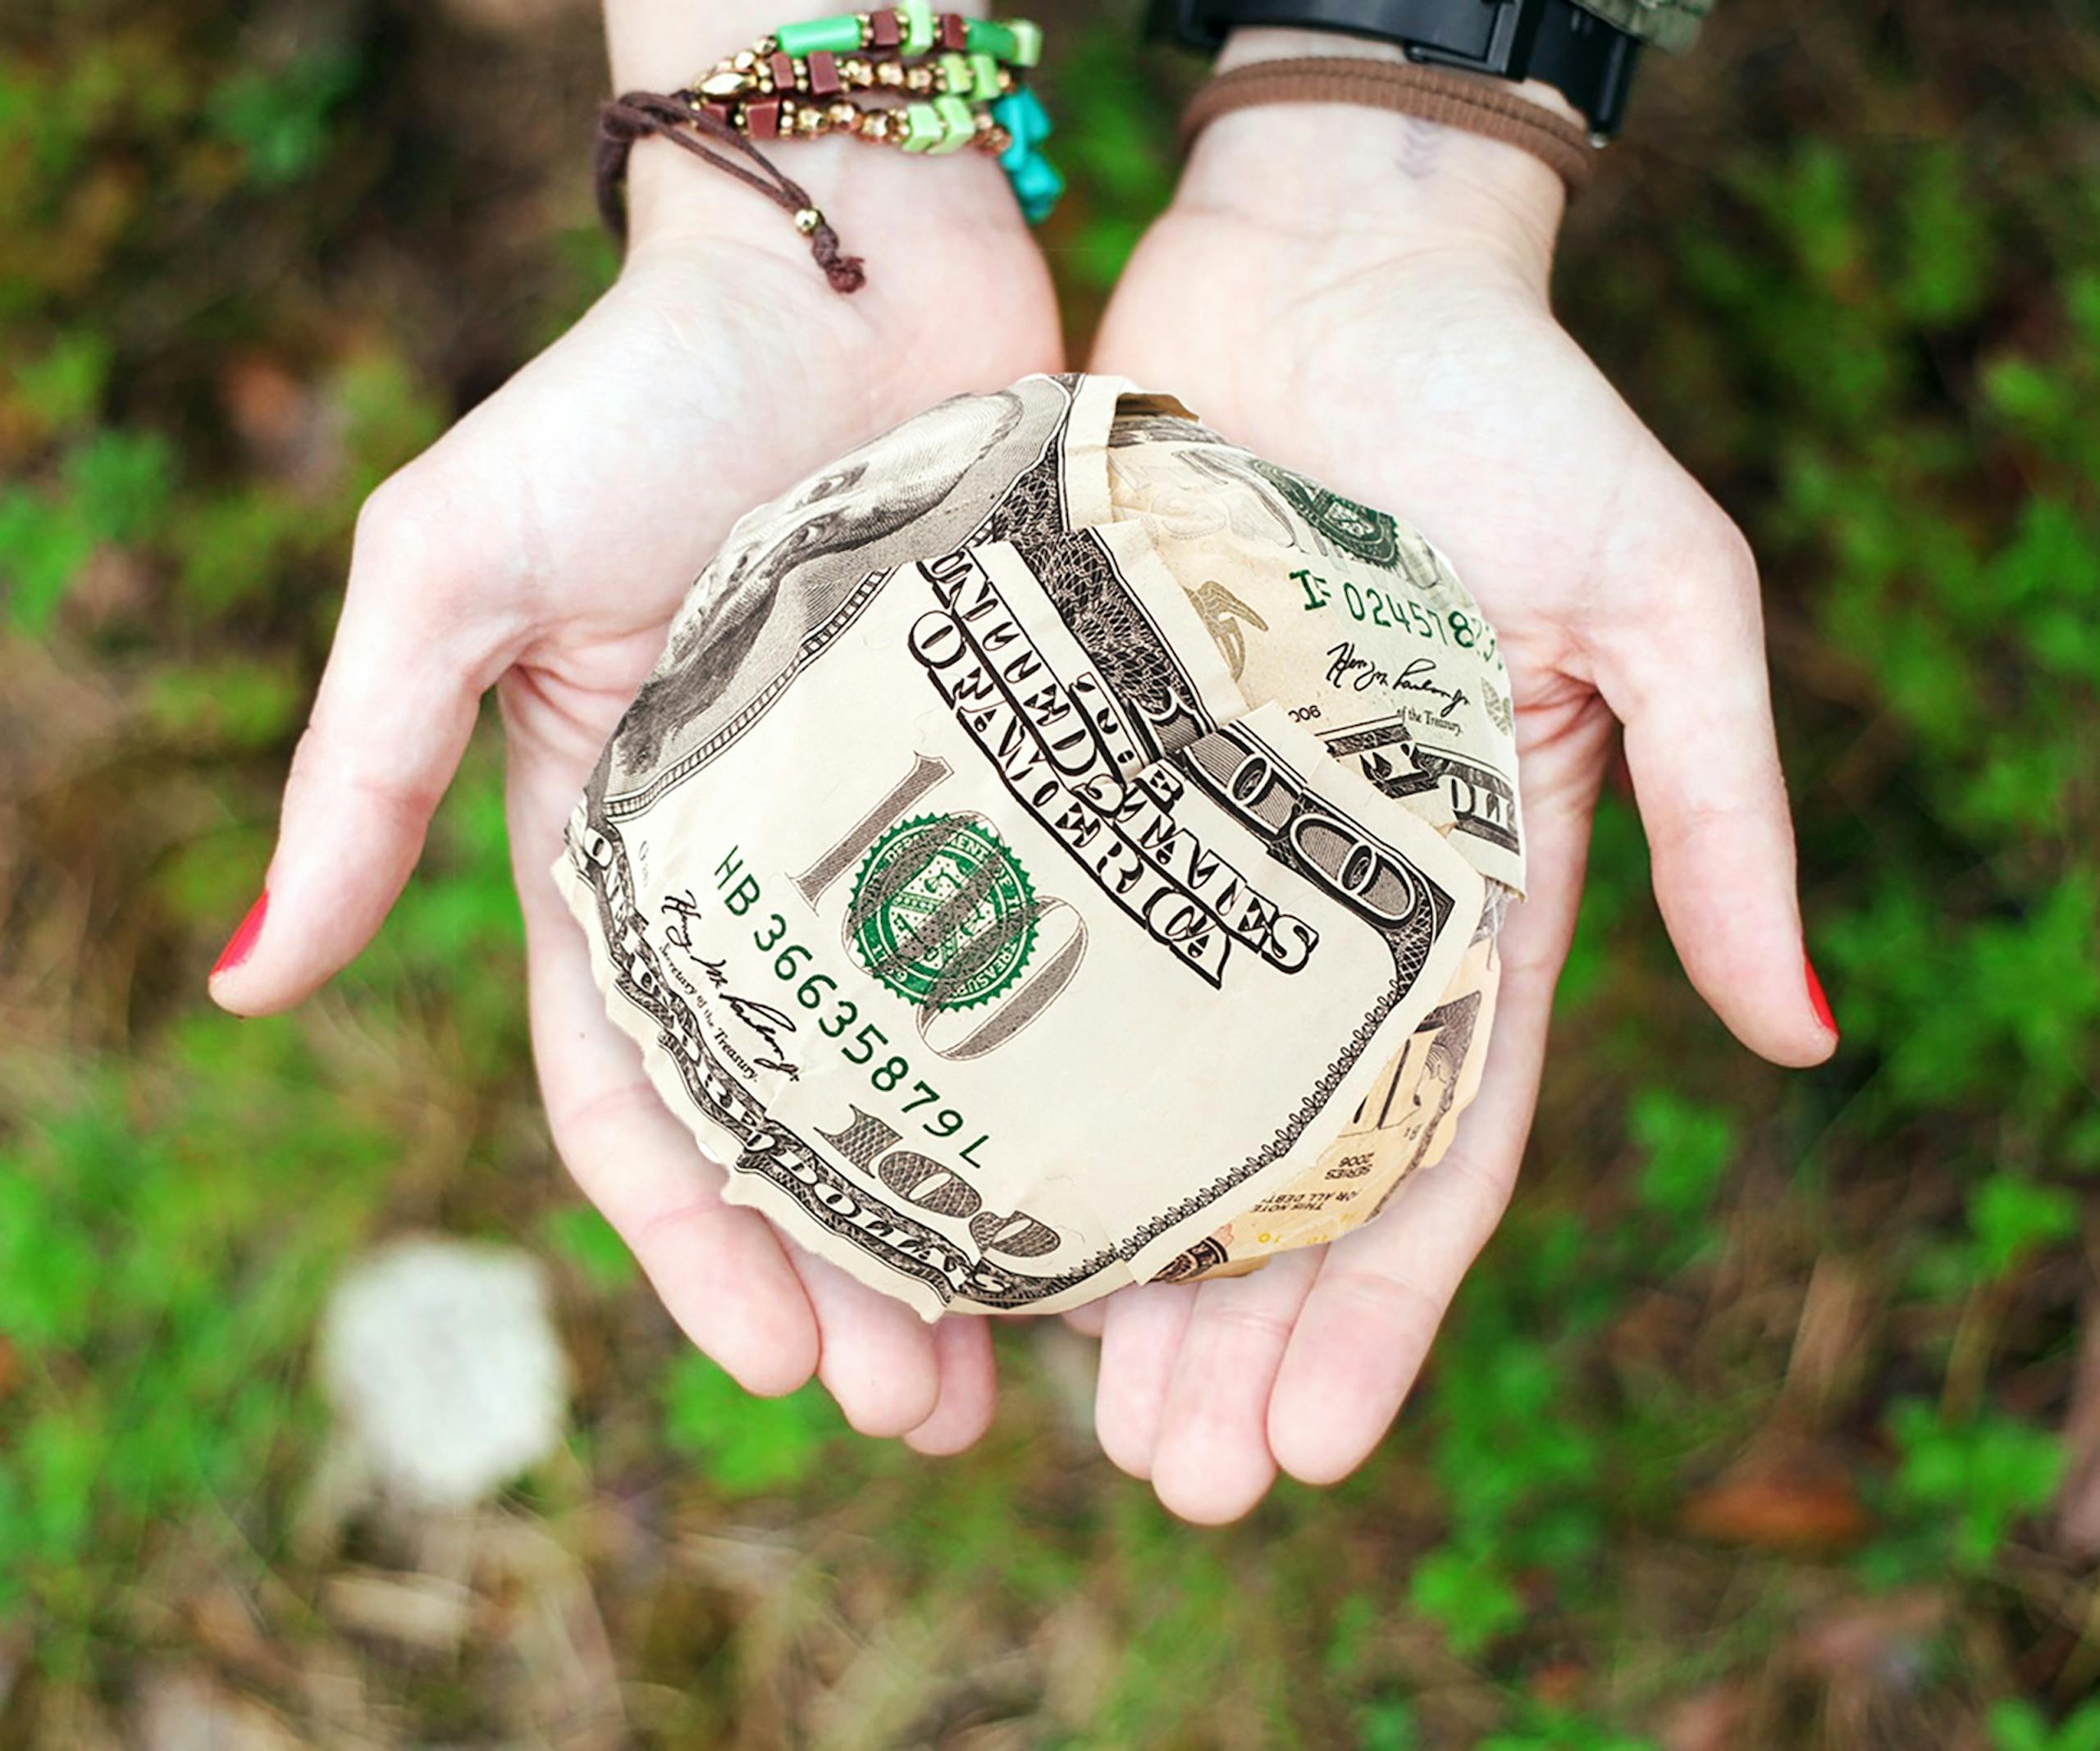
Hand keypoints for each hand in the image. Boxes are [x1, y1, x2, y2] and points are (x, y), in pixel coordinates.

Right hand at [207, 132, 1060, 1451]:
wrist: (847, 250)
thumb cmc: (637, 395)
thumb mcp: (456, 572)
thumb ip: (360, 773)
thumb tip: (248, 983)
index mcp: (623, 859)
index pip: (647, 1106)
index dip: (701, 1250)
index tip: (780, 1367)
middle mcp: (764, 875)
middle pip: (805, 1131)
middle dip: (850, 1285)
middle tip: (930, 1415)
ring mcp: (903, 836)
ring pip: (939, 1077)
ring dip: (973, 1224)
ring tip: (1043, 1360)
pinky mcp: (1026, 780)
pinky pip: (1051, 961)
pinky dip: (1078, 1076)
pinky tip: (1139, 1175)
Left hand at [1077, 56, 1837, 1521]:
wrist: (1328, 260)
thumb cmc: (1512, 412)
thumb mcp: (1662, 602)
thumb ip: (1723, 809)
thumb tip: (1802, 1034)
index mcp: (1465, 897)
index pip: (1429, 1152)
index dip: (1378, 1310)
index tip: (1311, 1447)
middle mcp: (1318, 903)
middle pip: (1272, 1169)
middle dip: (1229, 1333)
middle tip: (1164, 1478)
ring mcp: (1188, 850)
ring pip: (1140, 1095)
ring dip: (1106, 1256)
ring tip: (1042, 1403)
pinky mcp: (1074, 772)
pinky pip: (1032, 952)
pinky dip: (1001, 1076)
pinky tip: (940, 1188)